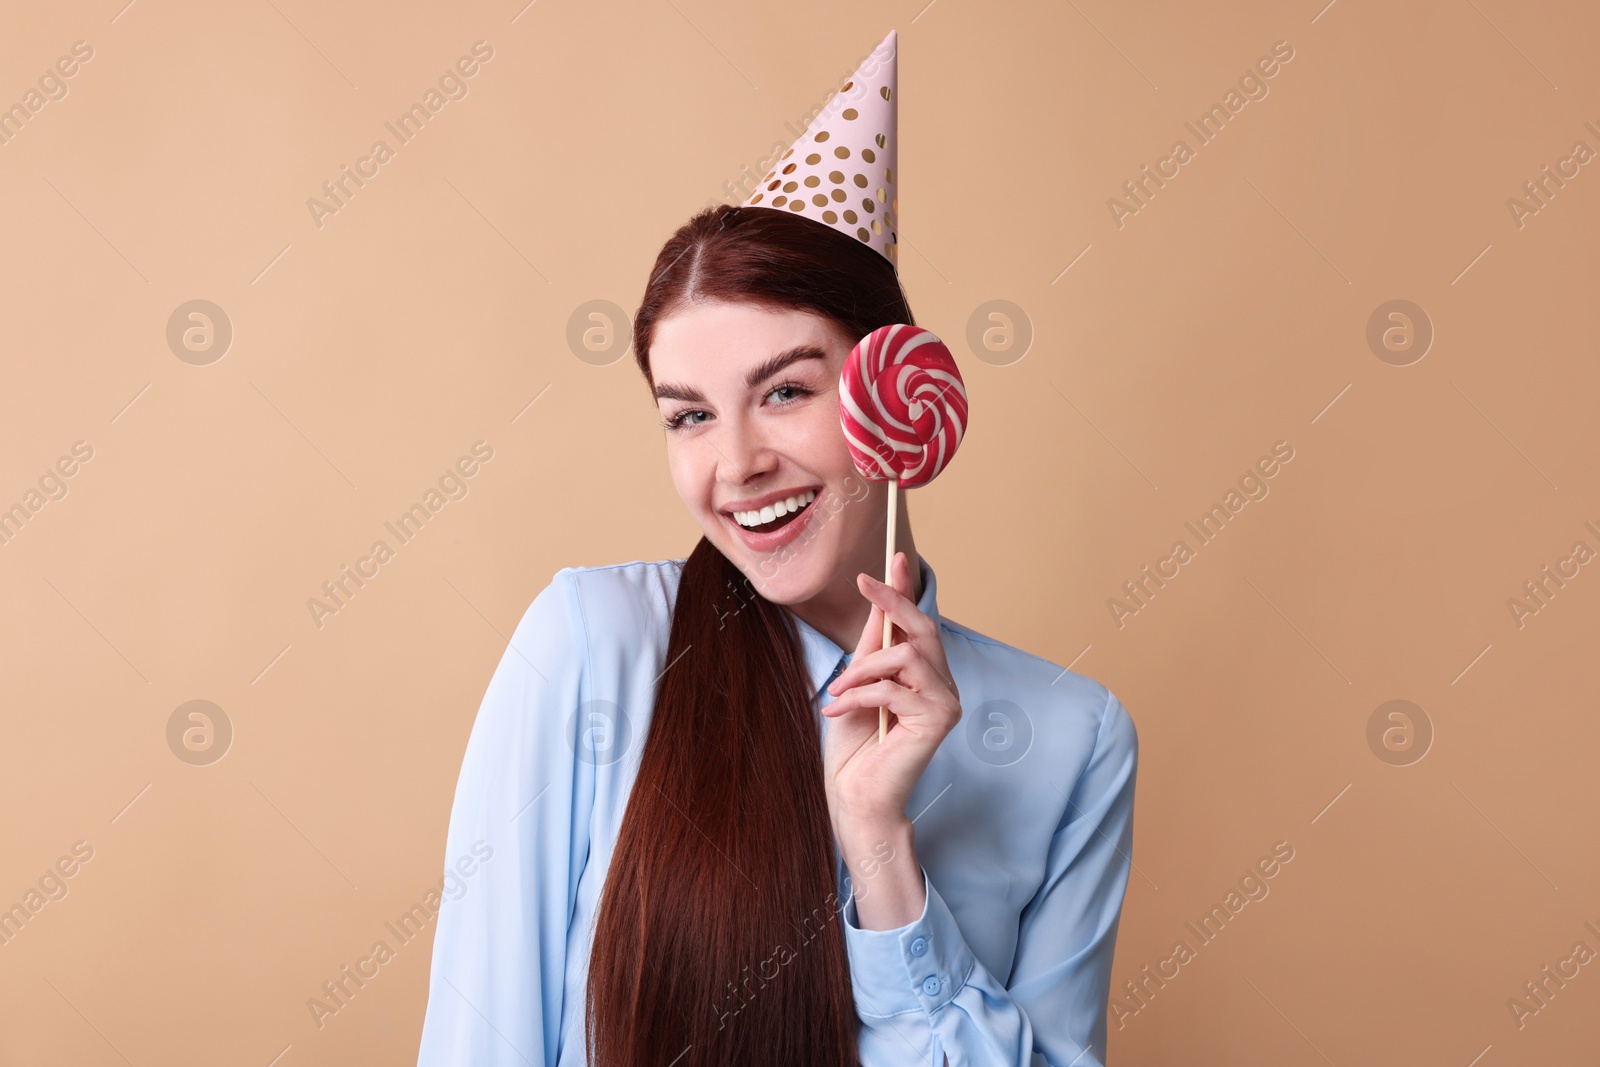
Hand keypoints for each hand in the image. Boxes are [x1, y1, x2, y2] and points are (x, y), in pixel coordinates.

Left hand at [821, 551, 961, 832]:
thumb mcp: (858, 682)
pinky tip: (839, 711)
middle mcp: (943, 685)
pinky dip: (860, 696)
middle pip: (924, 629)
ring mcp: (945, 703)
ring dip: (863, 669)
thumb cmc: (855, 743)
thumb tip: (879, 602)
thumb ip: (873, 646)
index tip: (895, 557)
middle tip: (865, 585)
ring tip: (838, 692)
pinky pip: (895, 689)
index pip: (919, 624)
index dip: (907, 590)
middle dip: (893, 603)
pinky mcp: (938, 722)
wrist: (853, 793)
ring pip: (907, 656)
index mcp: (926, 675)